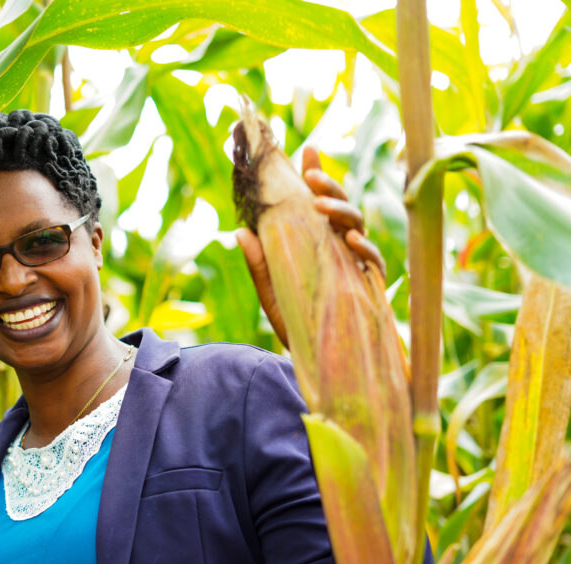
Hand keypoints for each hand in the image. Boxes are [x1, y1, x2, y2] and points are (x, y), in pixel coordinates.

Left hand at [235, 146, 385, 348]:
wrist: (317, 366)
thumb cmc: (297, 326)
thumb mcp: (272, 295)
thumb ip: (260, 265)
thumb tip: (239, 231)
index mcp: (318, 243)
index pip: (318, 204)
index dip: (316, 175)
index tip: (306, 149)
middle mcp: (340, 249)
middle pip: (340, 207)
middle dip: (328, 187)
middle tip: (310, 177)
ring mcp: (357, 265)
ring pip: (357, 225)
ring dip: (340, 211)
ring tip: (320, 205)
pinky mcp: (369, 286)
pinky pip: (373, 262)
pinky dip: (364, 249)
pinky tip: (350, 242)